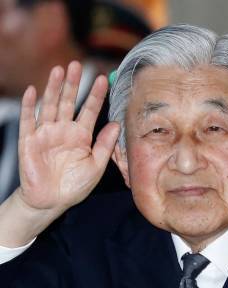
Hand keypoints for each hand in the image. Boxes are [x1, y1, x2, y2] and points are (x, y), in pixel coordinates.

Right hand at [17, 61, 119, 215]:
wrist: (51, 201)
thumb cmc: (75, 185)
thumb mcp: (96, 166)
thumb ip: (105, 145)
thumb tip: (117, 124)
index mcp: (82, 136)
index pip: (90, 110)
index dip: (96, 95)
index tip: (104, 79)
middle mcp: (64, 131)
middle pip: (69, 102)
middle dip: (73, 83)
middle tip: (78, 64)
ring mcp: (46, 134)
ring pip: (50, 105)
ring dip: (54, 88)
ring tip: (59, 70)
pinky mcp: (29, 141)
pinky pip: (29, 120)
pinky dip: (30, 105)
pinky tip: (33, 91)